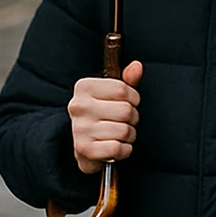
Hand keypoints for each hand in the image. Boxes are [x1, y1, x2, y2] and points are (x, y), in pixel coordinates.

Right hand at [68, 60, 142, 174]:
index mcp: (84, 87)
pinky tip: (117, 147)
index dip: (133, 98)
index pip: (123, 89)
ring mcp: (80, 128)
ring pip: (124, 131)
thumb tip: (137, 66)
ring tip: (120, 135)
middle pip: (126, 110)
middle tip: (125, 122)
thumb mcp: (112, 95)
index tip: (129, 103)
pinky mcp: (85, 149)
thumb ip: (126, 81)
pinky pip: (118, 148)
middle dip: (133, 119)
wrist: (86, 149)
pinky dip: (124, 150)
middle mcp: (78, 106)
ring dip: (129, 136)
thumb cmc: (102, 117)